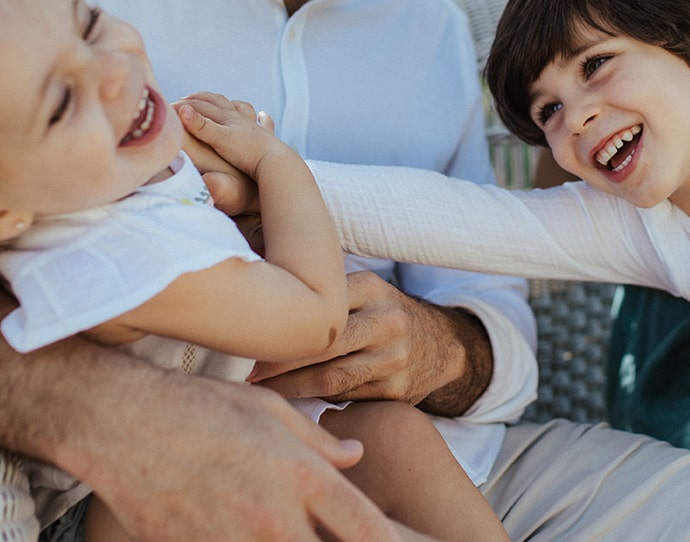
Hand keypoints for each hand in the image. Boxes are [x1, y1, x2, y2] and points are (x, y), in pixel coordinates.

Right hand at [69, 370, 404, 540]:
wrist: (119, 424)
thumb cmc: (198, 407)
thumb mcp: (269, 410)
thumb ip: (320, 442)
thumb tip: (356, 456)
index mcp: (299, 476)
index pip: (365, 528)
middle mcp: (272, 518)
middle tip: (337, 537)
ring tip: (294, 533)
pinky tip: (252, 536)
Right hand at [175, 92, 280, 213]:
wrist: (274, 162)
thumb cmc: (246, 152)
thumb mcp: (218, 139)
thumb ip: (200, 125)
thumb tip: (181, 109)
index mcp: (227, 117)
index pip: (201, 105)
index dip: (183, 105)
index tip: (167, 106)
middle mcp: (240, 118)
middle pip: (218, 102)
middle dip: (201, 99)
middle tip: (188, 98)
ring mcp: (254, 126)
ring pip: (240, 109)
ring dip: (229, 103)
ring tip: (224, 102)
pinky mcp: (266, 138)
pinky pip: (264, 123)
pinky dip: (261, 117)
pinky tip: (263, 115)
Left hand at [250, 270, 490, 415]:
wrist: (442, 345)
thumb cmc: (383, 314)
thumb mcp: (366, 289)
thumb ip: (327, 292)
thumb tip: (261, 293)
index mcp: (372, 288)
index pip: (319, 305)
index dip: (282, 324)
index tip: (251, 335)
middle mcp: (387, 320)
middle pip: (322, 345)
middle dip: (278, 362)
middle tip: (247, 372)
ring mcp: (395, 357)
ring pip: (330, 378)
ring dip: (290, 387)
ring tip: (261, 389)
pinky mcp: (398, 390)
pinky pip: (346, 398)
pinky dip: (315, 400)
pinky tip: (292, 400)